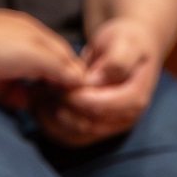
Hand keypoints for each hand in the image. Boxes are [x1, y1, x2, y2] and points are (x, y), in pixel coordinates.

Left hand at [0, 8, 86, 110]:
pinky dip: (17, 98)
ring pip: (30, 82)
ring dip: (38, 95)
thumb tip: (82, 78)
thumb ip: (59, 65)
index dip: (76, 73)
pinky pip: (10, 92)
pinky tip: (20, 103)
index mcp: (35, 34)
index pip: (65, 54)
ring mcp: (4, 62)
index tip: (85, 93)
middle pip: (48, 70)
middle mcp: (21, 46)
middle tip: (66, 105)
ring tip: (45, 107)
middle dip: (58, 86)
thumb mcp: (34, 53)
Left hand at [31, 16, 161, 147]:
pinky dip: (52, 122)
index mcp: (136, 98)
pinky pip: (69, 135)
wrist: (129, 47)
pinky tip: (40, 103)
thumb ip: (116, 61)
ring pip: (76, 134)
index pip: (105, 107)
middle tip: (46, 85)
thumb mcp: (125, 43)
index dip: (80, 97)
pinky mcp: (94, 127)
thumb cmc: (127, 41)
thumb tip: (96, 80)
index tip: (61, 81)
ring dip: (54, 116)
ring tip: (41, 93)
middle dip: (64, 106)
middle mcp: (125, 118)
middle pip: (88, 125)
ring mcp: (110, 125)